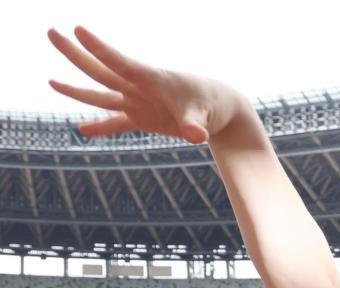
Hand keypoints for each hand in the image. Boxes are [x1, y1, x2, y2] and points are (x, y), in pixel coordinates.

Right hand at [48, 27, 243, 142]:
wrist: (219, 109)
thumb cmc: (212, 104)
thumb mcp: (205, 115)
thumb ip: (196, 124)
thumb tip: (197, 136)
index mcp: (152, 79)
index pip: (121, 62)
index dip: (100, 48)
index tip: (79, 29)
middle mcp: (139, 88)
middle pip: (101, 71)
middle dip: (76, 54)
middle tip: (52, 32)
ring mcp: (138, 102)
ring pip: (102, 94)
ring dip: (77, 90)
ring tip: (51, 81)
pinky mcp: (142, 118)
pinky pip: (116, 123)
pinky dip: (100, 127)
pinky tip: (82, 130)